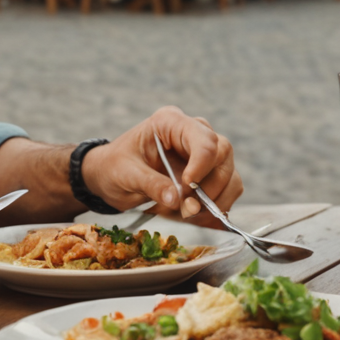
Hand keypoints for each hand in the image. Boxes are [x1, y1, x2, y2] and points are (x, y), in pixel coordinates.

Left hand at [81, 105, 242, 225]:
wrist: (109, 178)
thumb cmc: (114, 167)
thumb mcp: (125, 174)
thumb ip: (151, 184)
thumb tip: (178, 200)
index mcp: (170, 123)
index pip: (203, 138)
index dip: (202, 164)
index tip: (188, 186)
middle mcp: (192, 134)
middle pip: (223, 154)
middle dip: (209, 186)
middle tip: (187, 208)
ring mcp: (202, 155)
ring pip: (230, 175)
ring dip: (214, 201)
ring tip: (185, 214)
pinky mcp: (207, 175)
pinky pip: (227, 191)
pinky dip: (214, 209)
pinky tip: (193, 217)